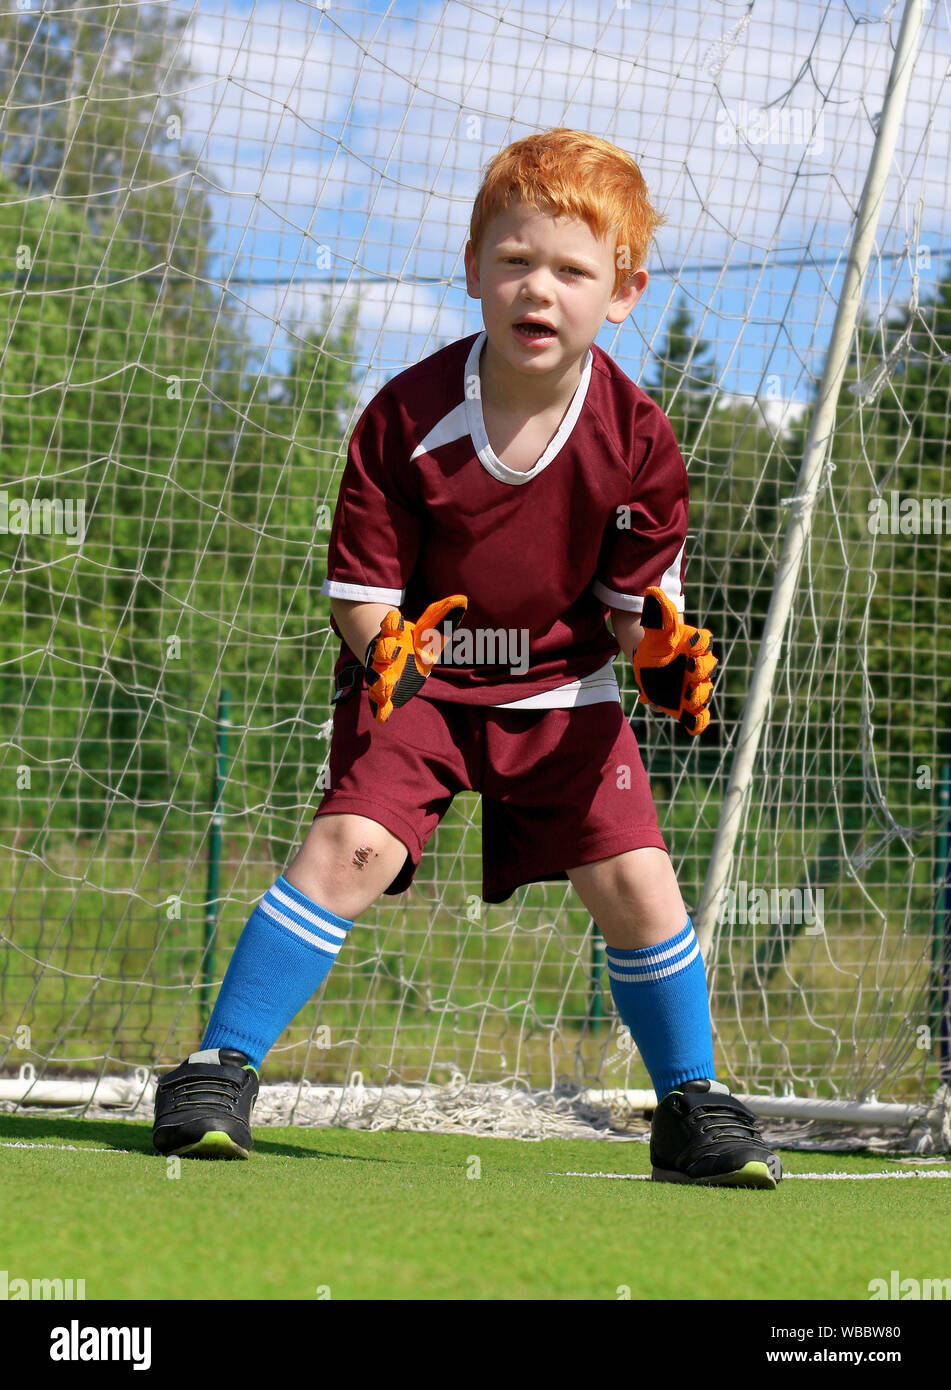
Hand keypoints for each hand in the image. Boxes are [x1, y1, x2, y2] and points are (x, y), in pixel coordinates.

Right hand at [365, 594, 467, 723]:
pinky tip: (382, 718)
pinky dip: (380, 709)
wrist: (394, 654)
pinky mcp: (385, 691)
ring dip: (380, 681)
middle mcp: (385, 655)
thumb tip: (463, 600)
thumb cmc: (414, 640)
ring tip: (385, 686)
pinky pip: (380, 701)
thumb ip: (443, 616)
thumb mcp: (430, 629)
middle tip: (392, 650)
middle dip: (385, 651)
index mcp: (394, 636)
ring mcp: (382, 674)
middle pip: (381, 652)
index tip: (396, 618)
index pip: (389, 627)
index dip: (391, 623)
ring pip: (377, 677)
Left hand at [632, 586, 716, 734]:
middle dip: (700, 671)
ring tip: (686, 695)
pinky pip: (698, 718)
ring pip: (703, 692)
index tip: (692, 642)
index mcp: (695, 646)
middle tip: (690, 669)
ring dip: (697, 695)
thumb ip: (659, 615)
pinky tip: (692, 726)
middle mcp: (699, 668)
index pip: (704, 643)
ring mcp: (694, 688)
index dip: (700, 643)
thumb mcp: (655, 630)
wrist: (648, 662)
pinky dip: (697, 723)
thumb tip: (653, 592)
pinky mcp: (686, 707)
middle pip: (707, 669)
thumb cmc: (657, 644)